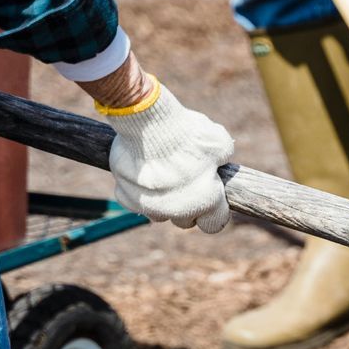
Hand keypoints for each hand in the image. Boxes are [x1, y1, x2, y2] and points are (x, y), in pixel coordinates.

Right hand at [98, 79, 234, 232]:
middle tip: (185, 180)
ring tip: (162, 172)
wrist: (147, 123)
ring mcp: (150, 207)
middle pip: (185, 220)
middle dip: (187, 205)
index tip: (209, 195)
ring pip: (159, 212)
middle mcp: (178, 211)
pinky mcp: (126, 197)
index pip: (214, 224)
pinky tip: (141, 169)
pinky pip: (133, 200)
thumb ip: (222, 159)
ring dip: (162, 199)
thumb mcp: (218, 142)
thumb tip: (218, 161)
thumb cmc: (186, 132)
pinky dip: (137, 188)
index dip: (213, 210)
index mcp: (206, 202)